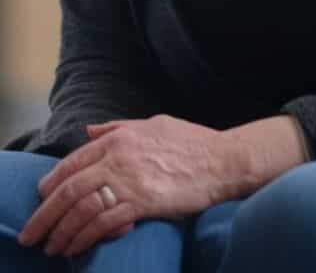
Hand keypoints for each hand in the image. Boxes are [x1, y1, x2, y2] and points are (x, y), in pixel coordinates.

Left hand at [18, 116, 237, 257]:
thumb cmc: (195, 142)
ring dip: (61, 233)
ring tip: (53, 247)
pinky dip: (84, 238)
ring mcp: (130, 181)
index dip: (51, 185)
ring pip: (81, 211)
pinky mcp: (143, 203)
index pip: (72, 164)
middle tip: (32, 234)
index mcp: (120, 138)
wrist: (227, 160)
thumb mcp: (156, 123)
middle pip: (68, 191)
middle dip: (44, 216)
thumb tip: (89, 130)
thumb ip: (119, 127)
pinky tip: (77, 247)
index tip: (42, 200)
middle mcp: (119, 158)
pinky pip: (103, 224)